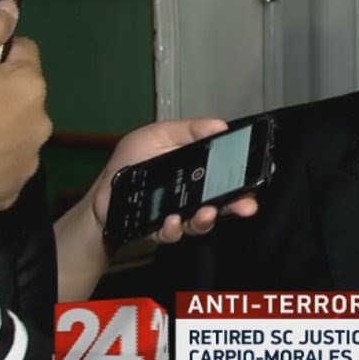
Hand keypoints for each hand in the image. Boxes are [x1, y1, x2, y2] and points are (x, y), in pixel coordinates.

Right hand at [0, 1, 51, 228]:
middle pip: (24, 98)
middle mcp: (41, 124)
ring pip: (17, 135)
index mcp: (31, 87)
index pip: (26, 53)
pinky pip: (3, 170)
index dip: (1, 51)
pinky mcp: (11, 192)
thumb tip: (13, 6)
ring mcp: (28, 162)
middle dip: (2, 94)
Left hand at [54, 118, 260, 301]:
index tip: (255, 176)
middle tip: (246, 205)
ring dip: (207, 219)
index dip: (244, 176)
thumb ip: (188, 130)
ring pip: (202, 221)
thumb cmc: (130, 162)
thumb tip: (220, 125)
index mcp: (198, 168)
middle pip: (224, 200)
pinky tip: (172, 220)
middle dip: (239, 204)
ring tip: (206, 213)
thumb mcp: (158, 135)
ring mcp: (180, 214)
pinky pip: (174, 233)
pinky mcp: (162, 230)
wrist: (103, 192)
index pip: (227, 173)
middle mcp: (194, 194)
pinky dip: (175, 228)